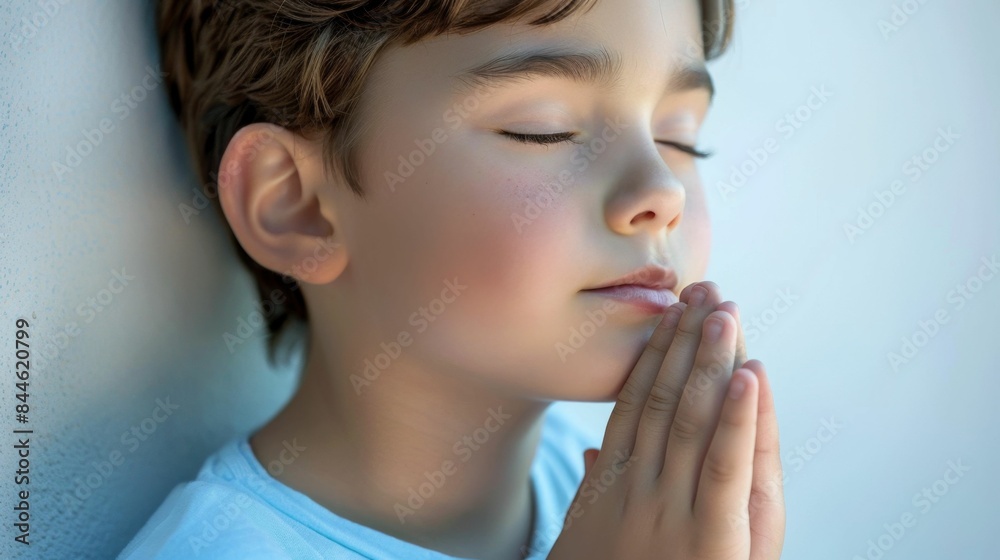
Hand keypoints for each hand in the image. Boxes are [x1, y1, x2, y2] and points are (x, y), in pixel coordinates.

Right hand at [548, 281, 784, 559]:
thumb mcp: (584, 540)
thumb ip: (596, 490)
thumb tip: (594, 450)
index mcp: (611, 485)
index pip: (634, 405)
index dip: (654, 356)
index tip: (668, 314)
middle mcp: (638, 488)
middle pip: (663, 400)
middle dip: (685, 342)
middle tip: (703, 288)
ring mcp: (671, 512)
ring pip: (692, 421)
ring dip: (711, 361)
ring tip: (726, 310)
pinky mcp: (712, 539)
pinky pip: (725, 467)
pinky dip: (738, 418)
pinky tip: (750, 371)